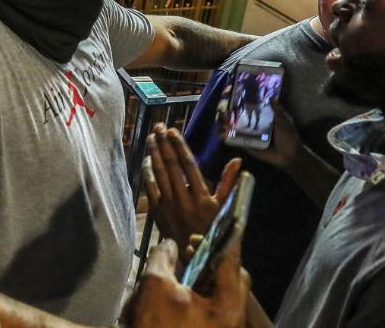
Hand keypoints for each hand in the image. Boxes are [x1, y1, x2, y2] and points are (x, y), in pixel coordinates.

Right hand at [120, 238, 249, 327]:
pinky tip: (167, 297)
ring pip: (215, 295)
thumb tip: (168, 246)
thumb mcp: (156, 288)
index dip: (223, 237)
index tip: (220, 219)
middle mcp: (231, 319)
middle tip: (188, 250)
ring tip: (173, 273)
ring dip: (195, 280)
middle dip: (207, 261)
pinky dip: (189, 298)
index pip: (232, 261)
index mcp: (228, 306)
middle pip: (228, 280)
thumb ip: (163, 259)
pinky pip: (204, 311)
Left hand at [144, 124, 240, 250]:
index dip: (179, 146)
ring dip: (154, 154)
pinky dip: (147, 173)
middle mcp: (184, 199)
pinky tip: (146, 160)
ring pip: (159, 174)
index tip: (173, 131)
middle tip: (159, 127)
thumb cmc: (214, 228)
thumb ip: (228, 183)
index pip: (188, 165)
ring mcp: (169, 206)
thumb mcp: (225, 207)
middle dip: (164, 144)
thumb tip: (238, 161)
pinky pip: (150, 188)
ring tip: (152, 138)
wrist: (197, 257)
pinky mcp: (158, 212)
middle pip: (171, 166)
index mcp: (202, 196)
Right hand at [216, 84, 303, 170]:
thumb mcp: (284, 122)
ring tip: (219, 119)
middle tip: (221, 108)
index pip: (247, 105)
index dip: (238, 99)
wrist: (289, 156)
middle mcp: (252, 123)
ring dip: (223, 122)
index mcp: (261, 116)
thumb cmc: (289, 137)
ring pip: (232, 126)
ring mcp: (247, 134)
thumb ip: (277, 111)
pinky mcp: (245, 144)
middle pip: (236, 114)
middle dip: (226, 110)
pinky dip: (225, 137)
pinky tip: (220, 133)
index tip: (230, 92)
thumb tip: (272, 97)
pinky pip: (234, 140)